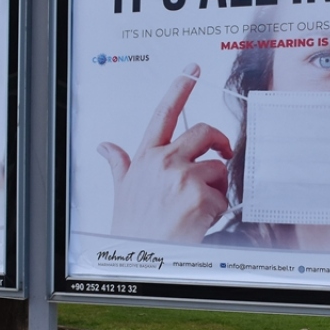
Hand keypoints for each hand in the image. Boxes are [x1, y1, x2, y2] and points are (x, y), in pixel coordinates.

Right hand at [98, 64, 233, 243]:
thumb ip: (119, 165)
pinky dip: (218, 211)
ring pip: (218, 169)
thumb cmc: (134, 228)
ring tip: (200, 207)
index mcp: (146, 158)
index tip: (192, 70)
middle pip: (204, 133)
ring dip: (217, 188)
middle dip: (219, 143)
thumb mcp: (122, 193)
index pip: (164, 114)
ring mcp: (182, 178)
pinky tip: (201, 221)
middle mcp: (164, 163)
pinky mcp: (200, 197)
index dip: (179, 88)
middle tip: (224, 155)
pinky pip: (224, 198)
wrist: (142, 258)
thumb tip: (106, 148)